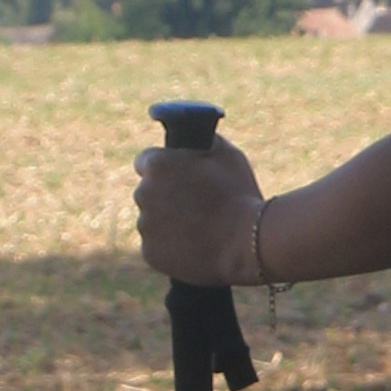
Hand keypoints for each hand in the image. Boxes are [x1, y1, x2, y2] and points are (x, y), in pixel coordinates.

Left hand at [136, 137, 262, 284]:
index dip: (163, 167)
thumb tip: (192, 137)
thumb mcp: (226, 154)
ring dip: (167, 222)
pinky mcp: (150, 253)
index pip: (145, 161)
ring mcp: (145, 226)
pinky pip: (157, 246)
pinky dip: (171, 247)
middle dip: (165, 195)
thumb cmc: (239, 194)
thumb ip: (200, 142)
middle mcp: (143, 193)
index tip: (175, 175)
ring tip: (199, 227)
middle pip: (148, 192)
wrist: (246, 242)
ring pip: (152, 220)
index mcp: (156, 165)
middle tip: (194, 204)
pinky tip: (194, 245)